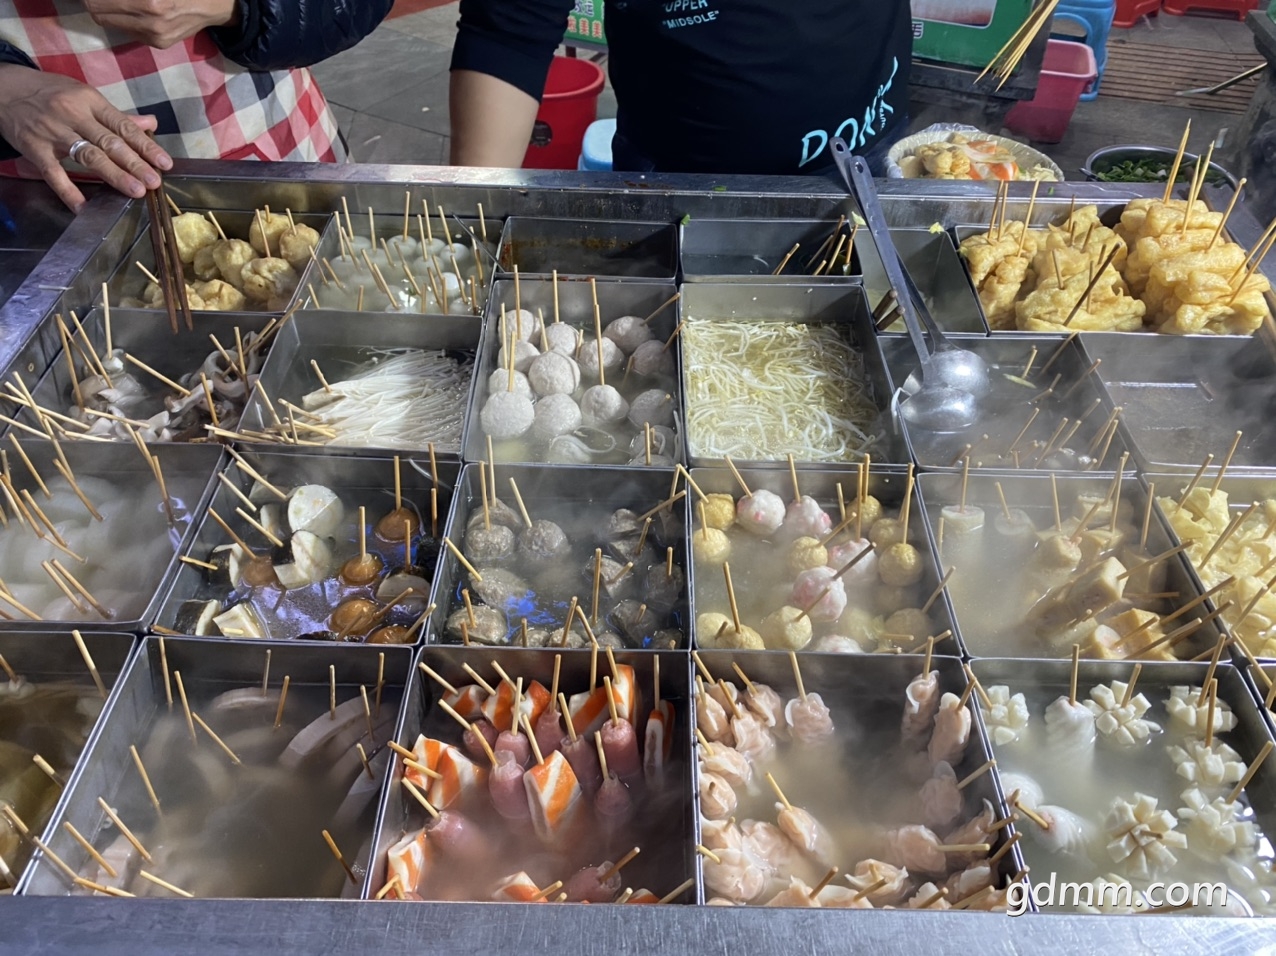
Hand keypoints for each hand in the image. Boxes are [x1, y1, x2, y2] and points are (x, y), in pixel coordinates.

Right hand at [0, 66, 172, 211]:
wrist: (3, 88)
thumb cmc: (50, 93)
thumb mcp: (84, 96)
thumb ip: (117, 116)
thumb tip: (151, 125)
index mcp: (89, 101)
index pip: (123, 126)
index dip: (146, 146)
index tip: (165, 163)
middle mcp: (73, 115)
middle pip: (109, 142)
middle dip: (135, 163)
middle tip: (154, 182)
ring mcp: (53, 132)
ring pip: (88, 156)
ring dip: (114, 175)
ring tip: (135, 190)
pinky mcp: (34, 148)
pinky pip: (54, 174)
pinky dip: (69, 192)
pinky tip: (85, 208)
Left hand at [83, 0, 238, 48]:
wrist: (213, 6)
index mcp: (150, 2)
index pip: (98, 2)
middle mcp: (150, 21)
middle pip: (98, 15)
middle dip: (93, 2)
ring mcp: (154, 36)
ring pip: (111, 24)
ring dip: (107, 10)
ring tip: (115, 2)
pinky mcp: (158, 44)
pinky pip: (128, 31)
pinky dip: (125, 19)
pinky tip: (135, 11)